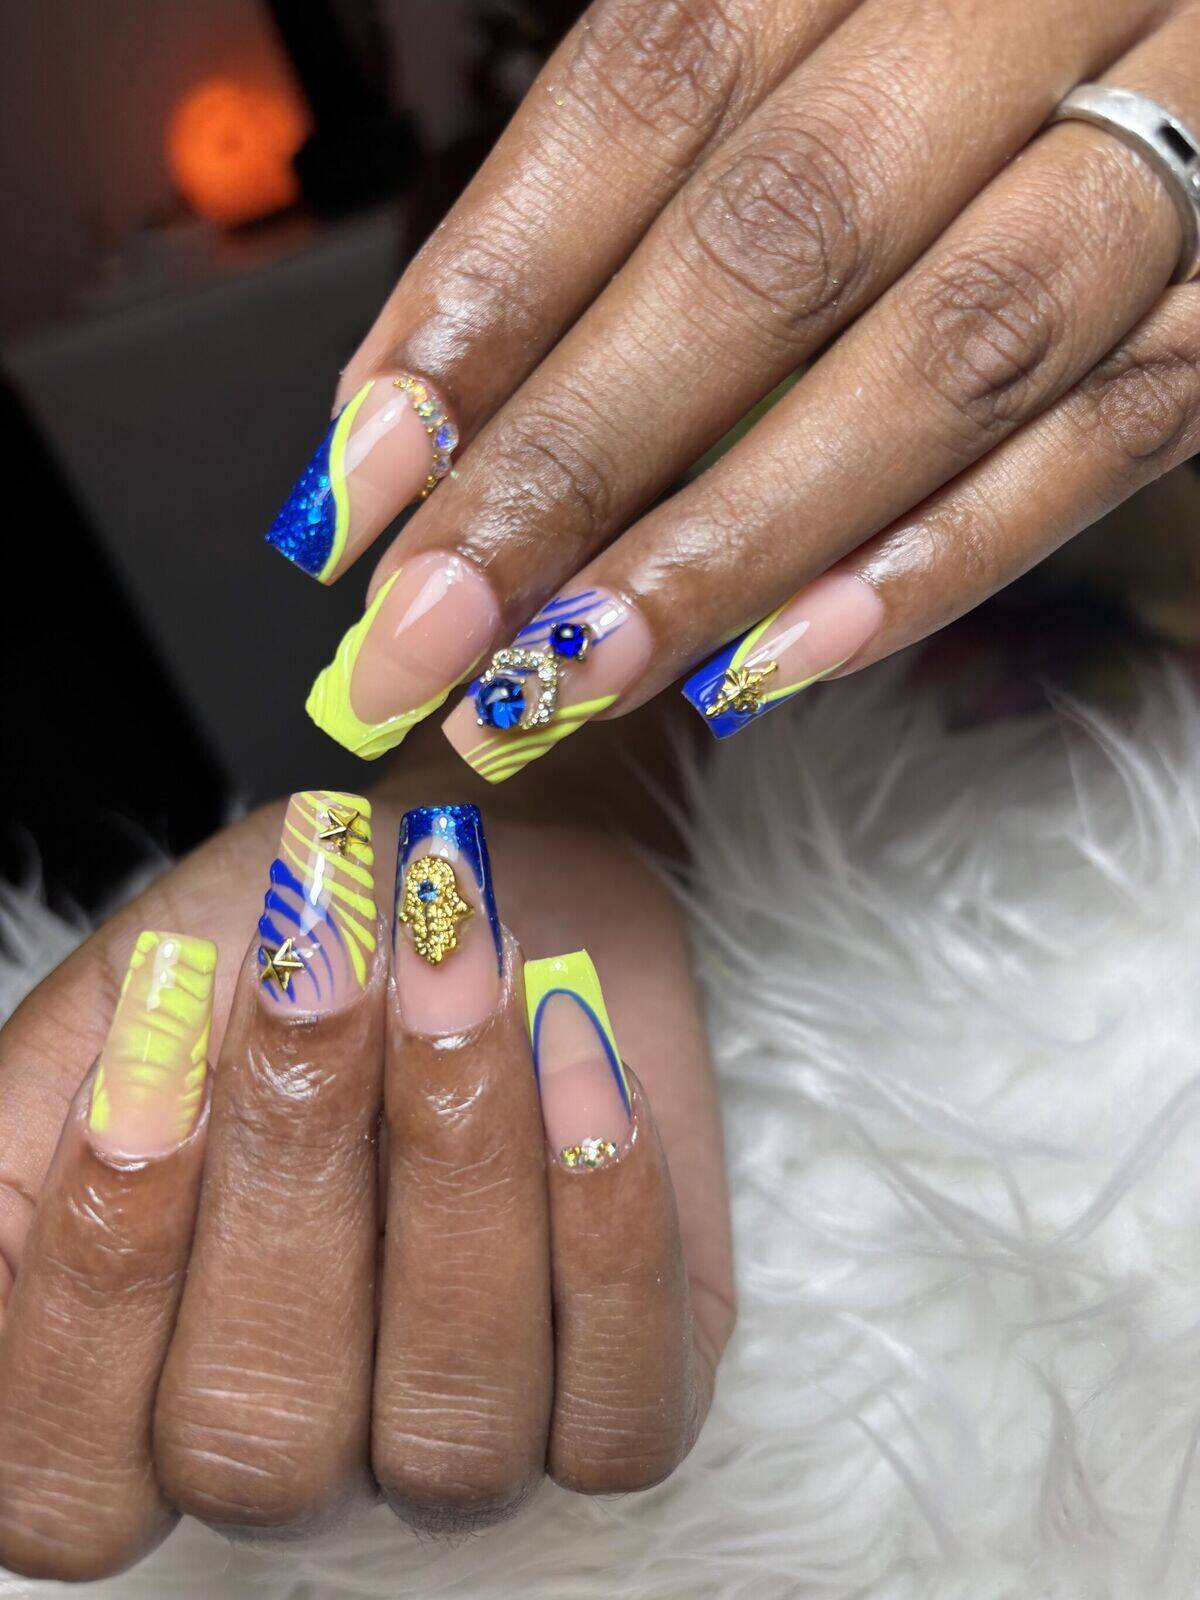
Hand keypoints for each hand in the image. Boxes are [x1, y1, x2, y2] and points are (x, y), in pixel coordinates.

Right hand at [0, 766, 732, 1580]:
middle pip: (262, 1446)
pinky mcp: (626, 1393)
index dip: (99, 1293)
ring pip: (451, 1441)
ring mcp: (468, 1437)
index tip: (139, 1077)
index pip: (70, 1483)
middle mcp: (304, 1448)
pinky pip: (623, 1413)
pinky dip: (606, 1226)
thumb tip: (83, 1161)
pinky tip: (579, 1052)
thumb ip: (53, 1116)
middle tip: (316, 972)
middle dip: (288, 1185)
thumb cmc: (288, 940)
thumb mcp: (138, 1006)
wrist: (474, 872)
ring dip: (453, 1176)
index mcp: (143, 1389)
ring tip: (456, 970)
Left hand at [264, 0, 1199, 768]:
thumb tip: (453, 411)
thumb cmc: (978, 19)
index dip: (489, 294)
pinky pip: (1115, 429)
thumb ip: (664, 170)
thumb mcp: (829, 17)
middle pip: (772, 243)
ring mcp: (1184, 130)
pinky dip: (941, 557)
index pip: (650, 87)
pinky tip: (782, 660)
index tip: (362, 481)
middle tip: (430, 634)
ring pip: (946, 353)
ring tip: (574, 677)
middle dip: (576, 463)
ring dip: (736, 541)